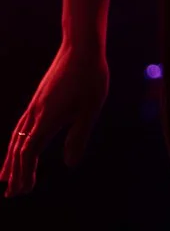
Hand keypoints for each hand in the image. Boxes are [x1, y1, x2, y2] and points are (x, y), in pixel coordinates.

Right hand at [0, 43, 108, 196]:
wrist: (81, 45)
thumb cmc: (91, 75)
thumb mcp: (92, 107)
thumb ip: (79, 136)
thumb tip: (70, 165)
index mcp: (48, 118)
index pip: (29, 152)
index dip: (24, 172)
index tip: (22, 191)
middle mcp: (36, 112)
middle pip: (19, 147)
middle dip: (14, 172)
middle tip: (10, 194)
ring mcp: (36, 103)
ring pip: (18, 136)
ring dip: (12, 158)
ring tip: (5, 176)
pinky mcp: (40, 97)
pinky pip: (22, 124)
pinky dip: (17, 141)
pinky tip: (20, 145)